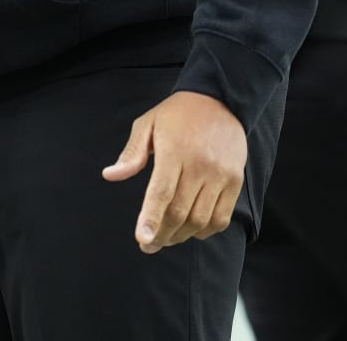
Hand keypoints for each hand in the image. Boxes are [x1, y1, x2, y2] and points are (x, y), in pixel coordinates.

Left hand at [102, 90, 245, 253]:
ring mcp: (221, 175)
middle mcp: (200, 165)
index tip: (142, 239)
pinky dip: (205, 231)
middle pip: (181, 212)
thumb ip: (131, 153)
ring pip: (201, 219)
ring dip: (181, 236)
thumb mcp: (147, 124)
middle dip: (162, 234)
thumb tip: (110, 175)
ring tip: (165, 239)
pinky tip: (190, 231)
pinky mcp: (236, 181)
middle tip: (147, 245)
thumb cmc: (177, 115)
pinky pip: (222, 217)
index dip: (151, 219)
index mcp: (174, 151)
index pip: (162, 192)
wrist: (220, 100)